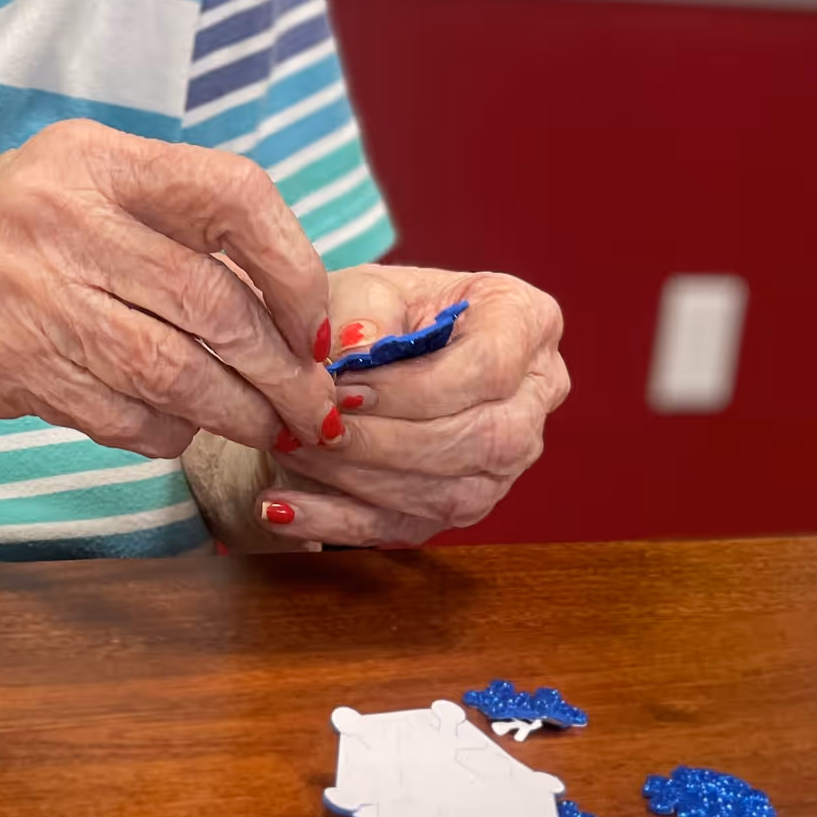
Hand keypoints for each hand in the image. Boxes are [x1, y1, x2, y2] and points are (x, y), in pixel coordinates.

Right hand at [0, 121, 338, 467]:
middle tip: (313, 405)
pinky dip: (170, 432)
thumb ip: (170, 222)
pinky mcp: (7, 365)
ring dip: (236, 412)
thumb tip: (297, 298)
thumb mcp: (75, 190)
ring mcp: (26, 292)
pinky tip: (183, 430)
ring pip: (174, 369)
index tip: (312, 318)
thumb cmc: (4, 245)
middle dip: (280, 368)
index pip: (230, 193)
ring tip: (267, 428)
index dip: (292, 264)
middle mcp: (56, 214)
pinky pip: (124, 414)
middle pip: (211, 300)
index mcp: (90, 157)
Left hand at [190, 266, 567, 550]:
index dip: (416, 388)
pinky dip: (339, 523)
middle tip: (315, 429)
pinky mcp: (464, 505)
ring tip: (292, 453)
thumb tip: (358, 352)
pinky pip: (409, 528)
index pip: (490, 367)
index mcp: (526, 321)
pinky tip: (283, 508)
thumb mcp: (361, 288)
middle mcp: (534, 396)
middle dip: (388, 442)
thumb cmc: (370, 310)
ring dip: (359, 480)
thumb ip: (361, 313)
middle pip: (482, 438)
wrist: (354, 354)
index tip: (346, 390)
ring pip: (449, 493)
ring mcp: (506, 461)